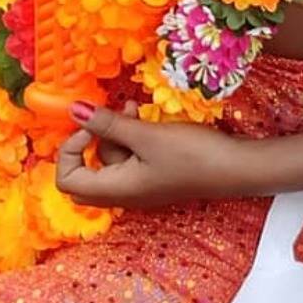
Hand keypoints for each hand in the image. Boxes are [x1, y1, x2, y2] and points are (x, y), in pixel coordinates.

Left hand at [56, 105, 252, 208]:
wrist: (235, 168)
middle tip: (103, 120)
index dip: (69, 150)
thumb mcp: (146, 135)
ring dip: (115, 133)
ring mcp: (139, 186)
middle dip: (90, 142)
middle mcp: (123, 193)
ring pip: (109, 161)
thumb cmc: (192, 155)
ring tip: (133, 109)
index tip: (88, 127)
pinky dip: (130, 138)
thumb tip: (73, 110)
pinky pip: (129, 158)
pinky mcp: (153, 176)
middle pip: (85, 173)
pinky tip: (143, 118)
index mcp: (116, 190)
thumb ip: (107, 124)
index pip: (66, 180)